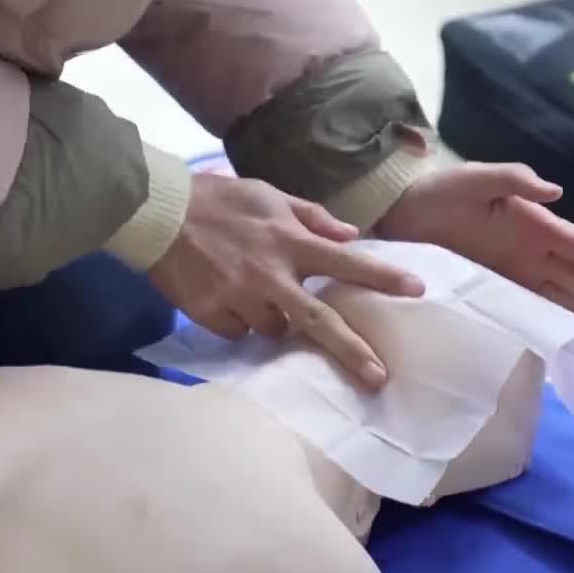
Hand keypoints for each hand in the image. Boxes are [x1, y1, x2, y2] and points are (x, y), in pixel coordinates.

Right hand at [149, 173, 425, 387]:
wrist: (156, 213)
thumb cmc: (217, 199)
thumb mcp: (268, 194)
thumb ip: (311, 216)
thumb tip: (350, 234)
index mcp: (288, 241)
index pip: (345, 262)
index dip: (382, 277)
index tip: (417, 290)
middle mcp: (269, 274)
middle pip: (318, 322)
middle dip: (352, 351)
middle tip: (378, 378)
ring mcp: (238, 298)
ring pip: (273, 329)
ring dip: (274, 318)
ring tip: (253, 291)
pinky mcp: (210, 314)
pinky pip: (237, 331)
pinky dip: (238, 321)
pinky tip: (225, 297)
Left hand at [375, 155, 573, 333]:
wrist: (400, 212)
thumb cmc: (440, 190)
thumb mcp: (476, 178)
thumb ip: (513, 178)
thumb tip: (555, 190)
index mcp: (535, 225)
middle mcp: (533, 253)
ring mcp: (516, 274)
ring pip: (566, 299)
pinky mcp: (494, 289)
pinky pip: (533, 310)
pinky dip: (556, 324)